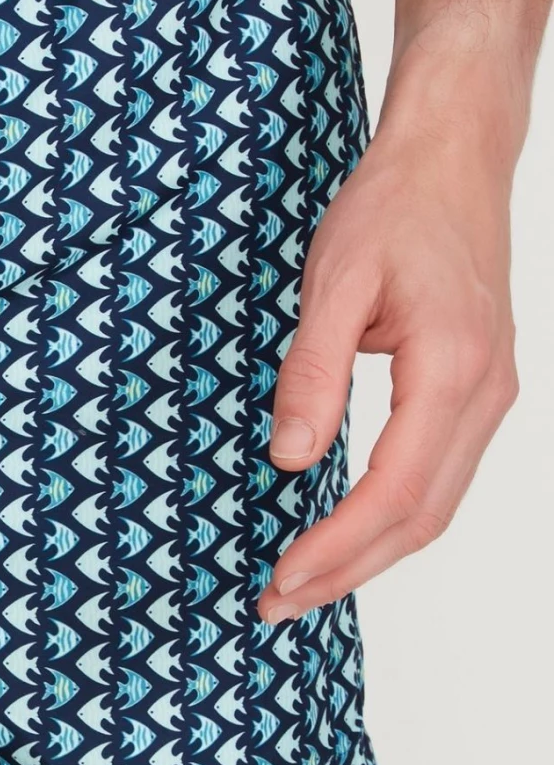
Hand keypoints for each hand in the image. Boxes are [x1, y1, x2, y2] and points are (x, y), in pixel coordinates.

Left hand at [258, 69, 518, 622]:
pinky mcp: (478, 392)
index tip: (279, 578)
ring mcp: (490, 397)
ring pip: (435, 507)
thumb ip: (312, 372)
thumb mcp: (333, 281)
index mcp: (452, 370)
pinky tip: (345, 532)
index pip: (393, 492)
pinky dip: (392, 519)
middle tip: (274, 604)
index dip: (336, 547)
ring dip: (370, 555)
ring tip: (301, 583)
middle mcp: (485, 395)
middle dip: (347, 571)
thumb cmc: (392, 209)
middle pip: (421, 519)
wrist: (453, 160)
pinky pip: (439, 478)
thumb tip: (287, 459)